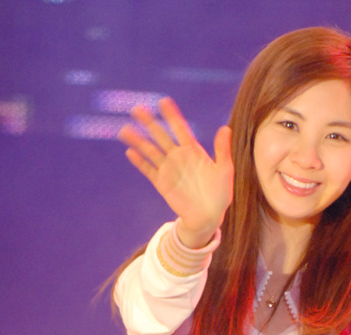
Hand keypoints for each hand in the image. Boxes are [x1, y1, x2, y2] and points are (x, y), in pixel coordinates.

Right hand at [118, 97, 233, 248]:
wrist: (209, 216)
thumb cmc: (220, 194)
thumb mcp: (224, 170)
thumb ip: (222, 150)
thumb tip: (225, 128)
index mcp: (192, 150)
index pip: (179, 128)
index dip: (171, 115)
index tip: (163, 101)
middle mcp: (178, 157)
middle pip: (160, 135)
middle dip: (149, 122)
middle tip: (137, 109)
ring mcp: (168, 169)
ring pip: (150, 151)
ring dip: (138, 140)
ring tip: (125, 130)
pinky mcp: (162, 183)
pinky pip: (148, 171)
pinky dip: (140, 162)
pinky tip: (130, 152)